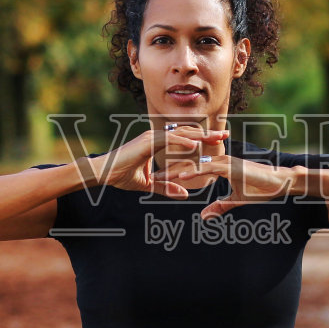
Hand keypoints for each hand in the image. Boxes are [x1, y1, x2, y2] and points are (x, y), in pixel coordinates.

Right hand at [92, 123, 227, 198]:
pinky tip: (196, 145)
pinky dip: (183, 141)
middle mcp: (156, 136)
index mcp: (156, 142)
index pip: (183, 137)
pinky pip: (168, 140)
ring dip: (200, 135)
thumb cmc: (120, 176)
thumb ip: (166, 187)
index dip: (201, 137)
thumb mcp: (148, 184)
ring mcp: (151, 137)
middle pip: (186, 132)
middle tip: (225, 133)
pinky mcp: (146, 141)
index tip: (217, 139)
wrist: (103, 173)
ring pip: (181, 133)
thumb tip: (184, 195)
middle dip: (207, 133)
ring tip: (217, 137)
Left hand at [162, 154, 294, 218]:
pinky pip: (208, 168)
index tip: (161, 181)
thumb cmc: (262, 189)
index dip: (176, 174)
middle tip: (153, 177)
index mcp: (220, 165)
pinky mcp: (231, 167)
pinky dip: (193, 172)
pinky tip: (180, 177)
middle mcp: (220, 160)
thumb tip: (205, 216)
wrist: (281, 182)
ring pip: (195, 164)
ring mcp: (225, 162)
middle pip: (190, 164)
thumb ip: (221, 205)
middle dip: (170, 170)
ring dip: (176, 171)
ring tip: (160, 178)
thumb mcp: (237, 200)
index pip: (193, 167)